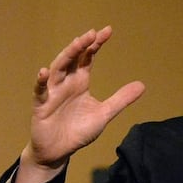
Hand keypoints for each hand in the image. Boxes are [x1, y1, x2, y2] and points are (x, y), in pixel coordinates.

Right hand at [14, 27, 144, 182]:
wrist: (60, 151)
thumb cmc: (78, 130)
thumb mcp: (104, 114)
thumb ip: (121, 100)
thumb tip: (142, 85)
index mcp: (80, 82)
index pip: (88, 58)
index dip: (96, 45)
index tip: (107, 31)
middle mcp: (66, 83)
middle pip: (72, 59)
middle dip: (81, 46)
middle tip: (92, 34)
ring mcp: (52, 92)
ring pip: (57, 69)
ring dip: (66, 56)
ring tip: (76, 44)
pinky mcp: (41, 106)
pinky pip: (40, 92)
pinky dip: (41, 82)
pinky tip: (44, 72)